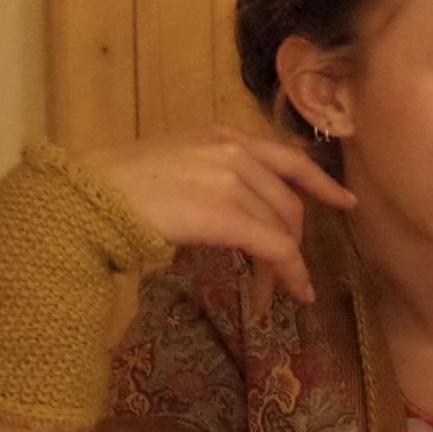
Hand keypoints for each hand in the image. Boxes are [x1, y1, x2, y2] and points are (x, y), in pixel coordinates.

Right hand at [78, 130, 356, 316]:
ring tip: (270, 295)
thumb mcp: (173, 166)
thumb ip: (210, 176)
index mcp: (222, 135)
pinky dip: (287, 275)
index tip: (345, 201)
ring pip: (283, 229)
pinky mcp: (230, 214)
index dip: (321, 182)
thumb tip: (232, 212)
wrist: (87, 198)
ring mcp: (234, 180)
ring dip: (282, 266)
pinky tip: (283, 295)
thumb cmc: (113, 189)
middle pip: (288, 202)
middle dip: (291, 241)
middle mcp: (235, 151)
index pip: (287, 157)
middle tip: (283, 275)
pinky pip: (277, 249)